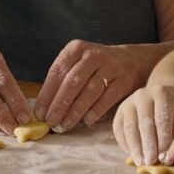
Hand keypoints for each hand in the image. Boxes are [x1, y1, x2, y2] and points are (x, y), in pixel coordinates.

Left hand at [34, 40, 155, 131]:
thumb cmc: (98, 67)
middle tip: (51, 122)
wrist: (134, 60)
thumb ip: (63, 80)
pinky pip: (108, 97)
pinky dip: (96, 110)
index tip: (40, 113)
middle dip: (59, 104)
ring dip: (75, 110)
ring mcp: (111, 66)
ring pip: (90, 90)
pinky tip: (87, 121)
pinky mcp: (124, 79)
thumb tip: (44, 109)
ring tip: (65, 125)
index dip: (47, 94)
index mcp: (76, 49)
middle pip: (73, 82)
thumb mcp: (79, 63)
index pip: (57, 71)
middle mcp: (93, 55)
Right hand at [113, 85, 173, 166]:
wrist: (161, 93)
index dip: (163, 140)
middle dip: (148, 146)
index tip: (165, 158)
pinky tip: (134, 156)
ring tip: (141, 163)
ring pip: (129, 128)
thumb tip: (167, 157)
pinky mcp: (120, 112)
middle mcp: (143, 95)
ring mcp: (128, 103)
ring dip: (135, 148)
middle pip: (144, 123)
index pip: (161, 119)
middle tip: (151, 162)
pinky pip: (119, 130)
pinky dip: (126, 145)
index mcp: (162, 93)